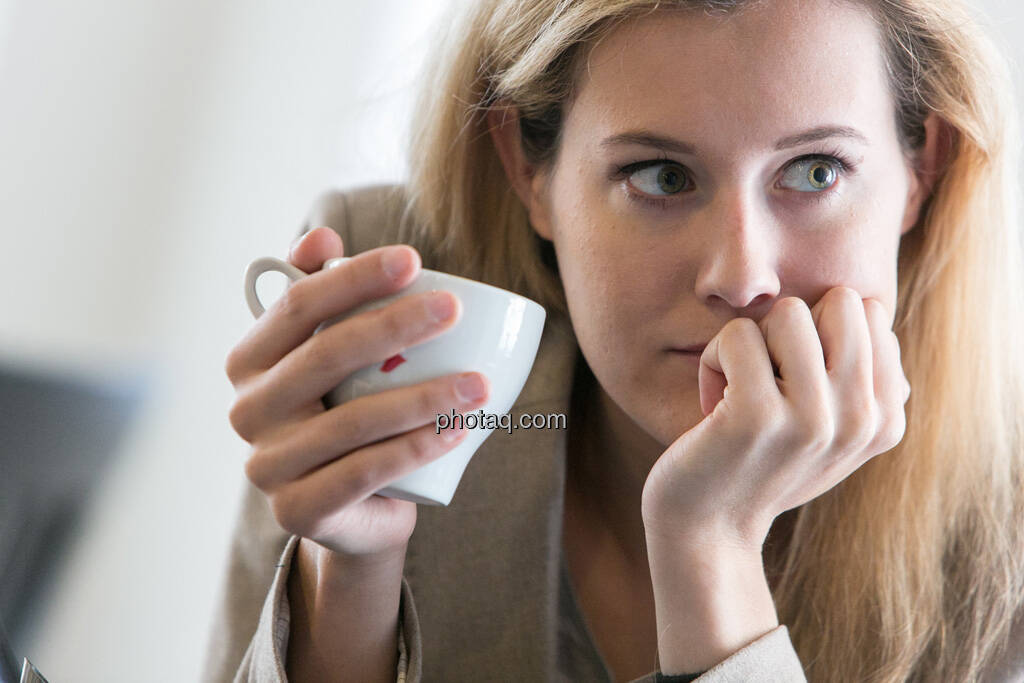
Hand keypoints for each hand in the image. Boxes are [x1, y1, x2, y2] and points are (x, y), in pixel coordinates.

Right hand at [225, 227, 489, 557]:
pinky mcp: (297, 511)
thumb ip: (324, 293)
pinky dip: (415, 449)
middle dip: (395, 326)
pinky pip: (364, 473)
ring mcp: (267, 466)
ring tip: (479, 383)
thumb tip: (323, 238)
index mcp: (248, 360)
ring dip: (424, 397)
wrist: (352, 508)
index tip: (414, 261)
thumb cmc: (344, 410)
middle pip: (325, 356)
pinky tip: (458, 431)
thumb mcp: (332, 352)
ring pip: (352, 421)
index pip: (298, 305)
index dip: (354, 277)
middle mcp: (246, 411)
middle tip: (454, 311)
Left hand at [640, 286, 910, 549]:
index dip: (821, 334)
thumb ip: (859, 380)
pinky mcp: (757, 416)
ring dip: (750, 343)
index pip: (871, 313)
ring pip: (789, 312)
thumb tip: (872, 307)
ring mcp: (813, 419)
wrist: (708, 527)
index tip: (795, 385)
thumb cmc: (761, 463)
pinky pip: (738, 334)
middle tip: (766, 378)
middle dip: (792, 327)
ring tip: (739, 391)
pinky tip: (712, 405)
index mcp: (886, 420)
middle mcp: (861, 420)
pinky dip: (714, 359)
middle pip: (841, 301)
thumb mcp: (829, 431)